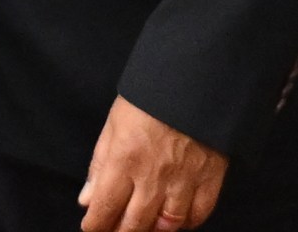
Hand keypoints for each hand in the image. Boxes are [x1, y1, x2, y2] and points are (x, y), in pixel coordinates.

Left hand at [79, 96, 228, 230]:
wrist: (195, 81)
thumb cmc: (149, 99)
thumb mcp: (114, 124)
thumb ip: (100, 164)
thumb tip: (87, 199)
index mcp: (124, 159)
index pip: (105, 207)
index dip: (96, 225)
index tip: (91, 228)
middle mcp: (153, 176)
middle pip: (136, 223)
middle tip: (116, 231)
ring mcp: (184, 180)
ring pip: (168, 224)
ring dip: (153, 231)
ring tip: (143, 228)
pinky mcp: (211, 178)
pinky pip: (198, 214)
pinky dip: (186, 223)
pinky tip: (175, 220)